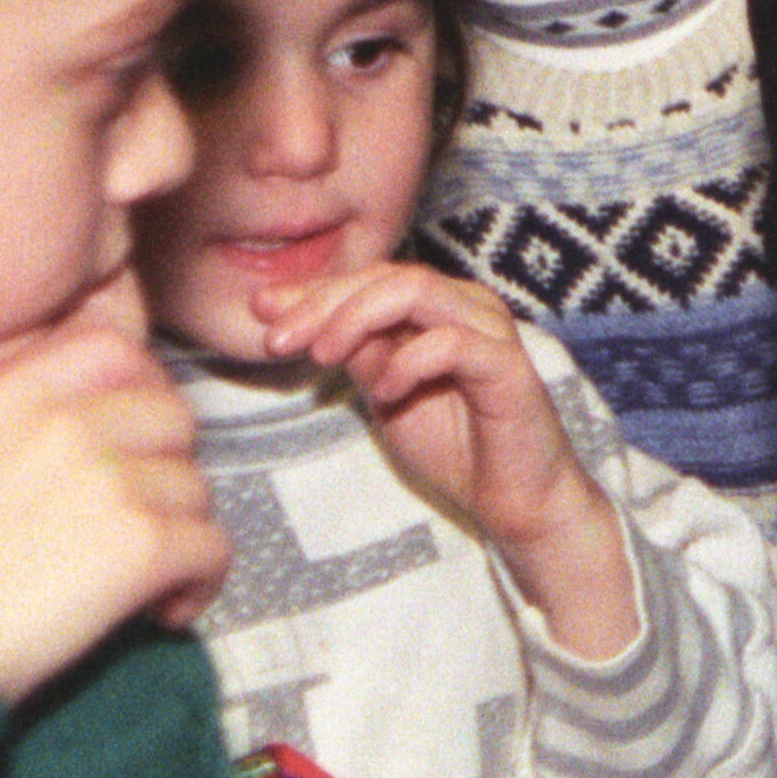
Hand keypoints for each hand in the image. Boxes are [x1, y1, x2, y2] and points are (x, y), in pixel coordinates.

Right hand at [0, 281, 227, 700]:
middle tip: (143, 522)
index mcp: (4, 399)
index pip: (113, 351)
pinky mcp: (143, 544)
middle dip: (167, 472)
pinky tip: (159, 615)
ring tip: (145, 585)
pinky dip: (199, 586)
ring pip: (198, 490)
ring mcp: (109, 479)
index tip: (137, 443)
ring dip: (181, 537)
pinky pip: (213, 549)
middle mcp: (64, 424)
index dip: (140, 395)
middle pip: (172, 419)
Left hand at [254, 258, 636, 658]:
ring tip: (321, 355)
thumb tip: (297, 320)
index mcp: (437, 308)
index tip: (261, 313)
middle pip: (387, 276)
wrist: (515, 501)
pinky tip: (383, 391)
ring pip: (417, 291)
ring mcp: (490, 332)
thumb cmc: (457, 447)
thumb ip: (356, 353)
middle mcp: (466, 306)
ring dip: (357, 318)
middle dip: (323, 303)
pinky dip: (409, 361)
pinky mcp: (508, 366)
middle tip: (277, 339)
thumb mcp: (385, 393)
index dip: (312, 291)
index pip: (369, 278)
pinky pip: (453, 342)